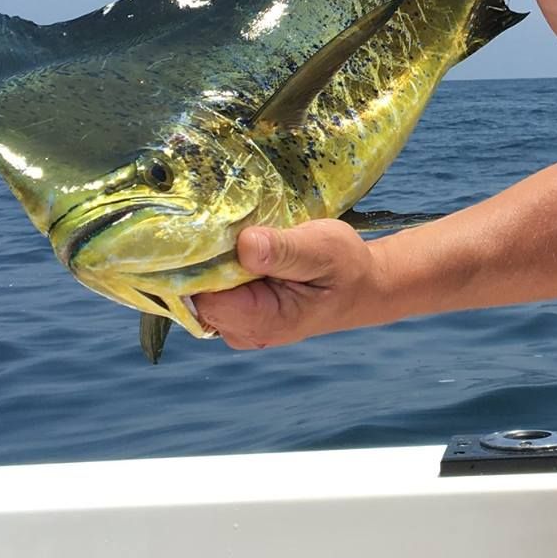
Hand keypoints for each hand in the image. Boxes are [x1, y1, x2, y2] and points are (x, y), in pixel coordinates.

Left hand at [193, 220, 389, 349]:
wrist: (360, 285)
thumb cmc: (345, 266)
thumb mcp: (322, 248)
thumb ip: (283, 250)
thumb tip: (245, 245)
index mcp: (263, 322)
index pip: (204, 296)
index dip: (203, 263)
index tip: (218, 231)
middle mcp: (242, 331)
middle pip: (196, 293)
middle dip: (207, 257)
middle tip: (238, 226)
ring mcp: (236, 324)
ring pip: (200, 288)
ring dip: (215, 258)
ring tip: (246, 234)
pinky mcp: (235, 311)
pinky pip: (211, 286)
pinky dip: (222, 263)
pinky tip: (245, 246)